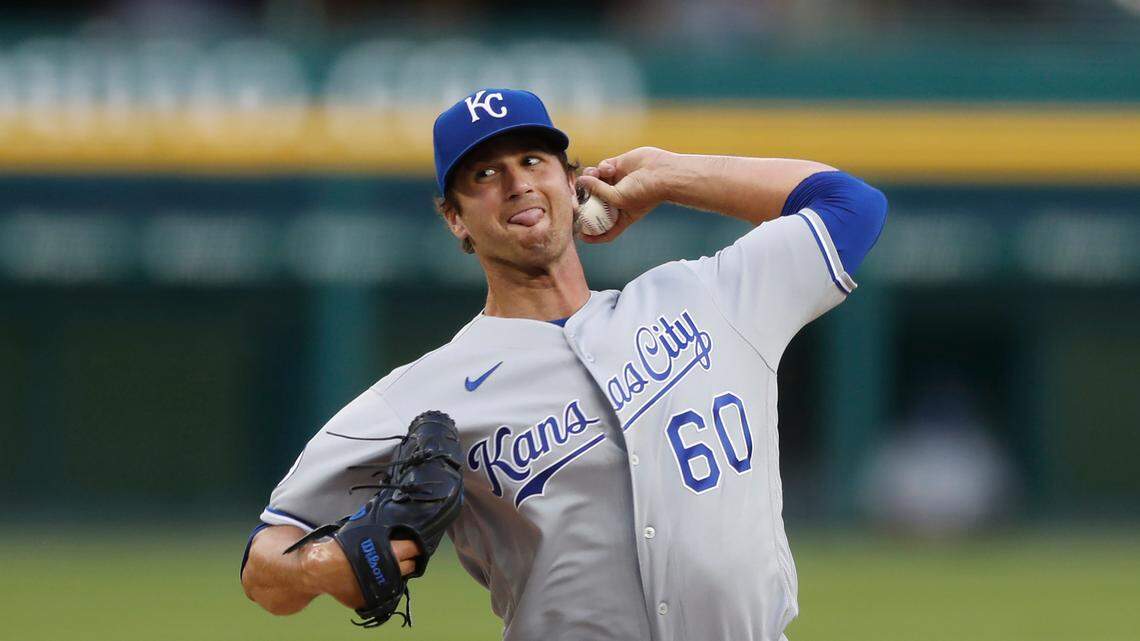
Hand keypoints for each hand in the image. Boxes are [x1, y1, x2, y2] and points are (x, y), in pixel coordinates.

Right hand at [302, 537, 422, 608]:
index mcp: (390, 552)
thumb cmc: (341, 547)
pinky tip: (377, 576)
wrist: (319, 569)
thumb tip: (396, 524)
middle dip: (409, 558)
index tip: (414, 542)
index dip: (415, 544)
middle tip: (402, 553)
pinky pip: (385, 591)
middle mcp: (389, 572)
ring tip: (389, 564)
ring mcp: (381, 588)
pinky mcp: (372, 600)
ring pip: (400, 579)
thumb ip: (381, 531)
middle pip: (410, 565)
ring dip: (398, 572)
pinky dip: (383, 583)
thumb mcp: (363, 531)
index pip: (414, 548)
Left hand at [576, 146, 672, 242]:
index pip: (605, 230)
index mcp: (621, 215)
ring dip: (590, 179)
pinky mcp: (617, 166)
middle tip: (575, 196)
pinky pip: (601, 168)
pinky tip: (611, 169)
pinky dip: (602, 168)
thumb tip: (581, 181)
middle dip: (583, 200)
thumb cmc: (645, 192)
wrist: (662, 173)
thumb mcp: (618, 198)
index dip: (592, 234)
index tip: (581, 234)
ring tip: (594, 176)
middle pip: (593, 203)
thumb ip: (597, 191)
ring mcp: (616, 182)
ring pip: (593, 182)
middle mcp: (617, 199)